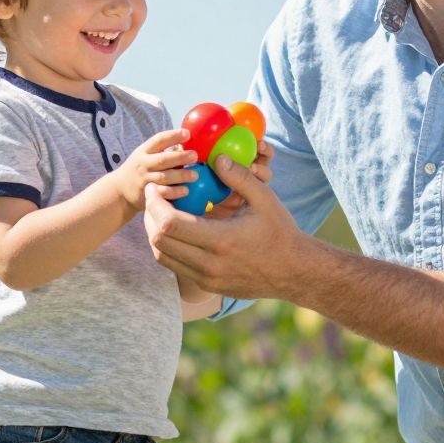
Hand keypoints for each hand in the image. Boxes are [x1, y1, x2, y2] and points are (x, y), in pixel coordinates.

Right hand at [113, 129, 198, 211]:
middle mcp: (143, 164)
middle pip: (162, 159)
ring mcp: (145, 179)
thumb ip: (164, 151)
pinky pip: (162, 192)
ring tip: (195, 175)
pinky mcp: (147, 193)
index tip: (187, 133)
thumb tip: (186, 147)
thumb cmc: (139, 169)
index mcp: (144, 151)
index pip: (159, 140)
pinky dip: (174, 192)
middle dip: (179, 157)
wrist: (120, 190)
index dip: (173, 136)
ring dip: (180, 176)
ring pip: (164, 177)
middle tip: (194, 156)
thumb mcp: (146, 155)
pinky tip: (185, 190)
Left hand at [144, 151, 308, 298]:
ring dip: (155, 232)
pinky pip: (175, 266)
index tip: (155, 188)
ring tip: (161, 212)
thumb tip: (217, 157)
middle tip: (154, 197)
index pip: (169, 224)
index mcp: (221, 240)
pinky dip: (169, 246)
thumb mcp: (264, 200)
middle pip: (158, 241)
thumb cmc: (280, 233)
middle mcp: (209, 264)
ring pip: (162, 256)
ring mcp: (206, 278)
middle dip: (149, 215)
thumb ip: (239, 177)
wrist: (294, 271)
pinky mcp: (207, 285)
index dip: (154, 204)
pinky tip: (177, 230)